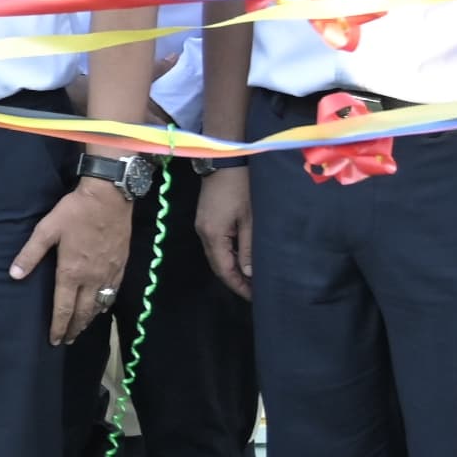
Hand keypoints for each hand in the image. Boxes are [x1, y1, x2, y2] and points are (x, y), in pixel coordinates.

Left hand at [17, 176, 132, 345]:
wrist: (110, 198)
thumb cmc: (75, 212)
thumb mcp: (47, 230)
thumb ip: (30, 254)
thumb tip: (13, 275)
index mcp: (71, 273)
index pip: (63, 309)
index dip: (58, 327)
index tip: (54, 340)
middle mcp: (91, 279)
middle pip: (83, 313)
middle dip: (74, 329)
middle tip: (67, 340)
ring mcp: (108, 273)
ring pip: (99, 306)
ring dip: (89, 320)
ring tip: (81, 329)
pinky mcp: (121, 266)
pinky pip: (113, 292)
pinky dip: (105, 305)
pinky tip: (101, 307)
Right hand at [196, 164, 252, 299]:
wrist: (224, 159)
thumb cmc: (240, 187)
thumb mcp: (250, 219)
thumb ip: (248, 247)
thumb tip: (249, 273)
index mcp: (213, 235)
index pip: (225, 270)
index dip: (239, 286)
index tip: (254, 297)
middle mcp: (203, 233)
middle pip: (218, 266)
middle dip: (235, 280)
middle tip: (254, 292)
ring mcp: (202, 226)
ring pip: (217, 256)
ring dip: (232, 268)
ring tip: (250, 278)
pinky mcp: (206, 219)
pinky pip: (216, 244)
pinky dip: (228, 255)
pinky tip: (241, 258)